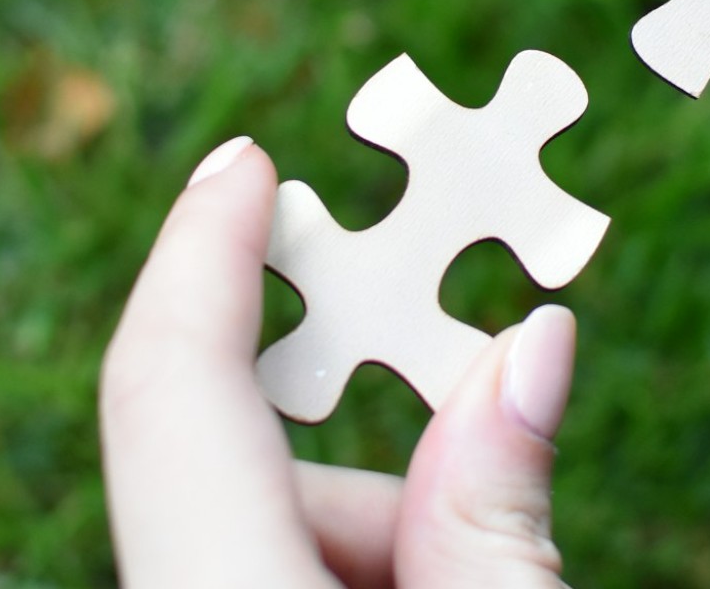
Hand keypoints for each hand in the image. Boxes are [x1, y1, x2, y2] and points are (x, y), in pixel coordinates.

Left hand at [99, 137, 576, 587]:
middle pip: (252, 471)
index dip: (204, 255)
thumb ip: (496, 510)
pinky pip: (266, 570)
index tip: (247, 161)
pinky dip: (355, 573)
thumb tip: (535, 339)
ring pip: (269, 528)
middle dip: (389, 476)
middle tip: (505, 503)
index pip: (174, 386)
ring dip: (387, 541)